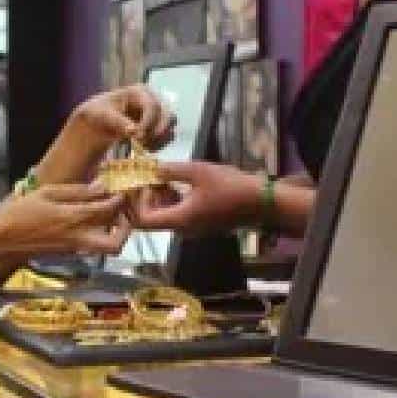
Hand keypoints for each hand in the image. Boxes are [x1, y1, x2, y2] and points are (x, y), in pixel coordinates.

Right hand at [0, 185, 130, 277]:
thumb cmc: (18, 213)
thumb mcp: (46, 193)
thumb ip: (76, 191)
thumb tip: (101, 187)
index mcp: (73, 218)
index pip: (108, 209)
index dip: (119, 199)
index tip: (120, 191)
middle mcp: (78, 237)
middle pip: (115, 244)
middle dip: (125, 230)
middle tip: (122, 213)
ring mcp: (73, 248)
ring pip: (105, 247)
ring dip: (113, 233)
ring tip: (108, 215)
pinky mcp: (67, 252)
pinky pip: (91, 246)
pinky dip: (97, 235)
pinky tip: (89, 220)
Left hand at [68, 85, 176, 153]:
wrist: (99, 120)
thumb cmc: (99, 113)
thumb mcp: (103, 116)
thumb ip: (117, 122)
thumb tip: (132, 130)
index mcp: (139, 91)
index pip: (152, 106)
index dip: (148, 123)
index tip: (136, 137)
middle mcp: (153, 98)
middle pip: (168, 115)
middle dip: (156, 132)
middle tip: (142, 144)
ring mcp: (158, 111)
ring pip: (171, 126)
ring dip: (160, 139)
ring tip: (142, 147)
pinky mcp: (159, 124)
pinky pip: (168, 135)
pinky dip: (160, 144)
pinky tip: (145, 149)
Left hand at [130, 161, 264, 235]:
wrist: (261, 202)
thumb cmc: (230, 186)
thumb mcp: (198, 171)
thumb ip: (170, 170)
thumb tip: (150, 168)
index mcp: (179, 220)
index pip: (142, 221)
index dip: (135, 203)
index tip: (139, 183)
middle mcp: (182, 229)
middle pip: (150, 219)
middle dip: (145, 198)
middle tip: (148, 176)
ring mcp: (191, 228)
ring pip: (164, 216)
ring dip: (158, 198)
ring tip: (163, 176)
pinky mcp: (199, 223)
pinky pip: (177, 214)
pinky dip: (172, 200)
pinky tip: (178, 182)